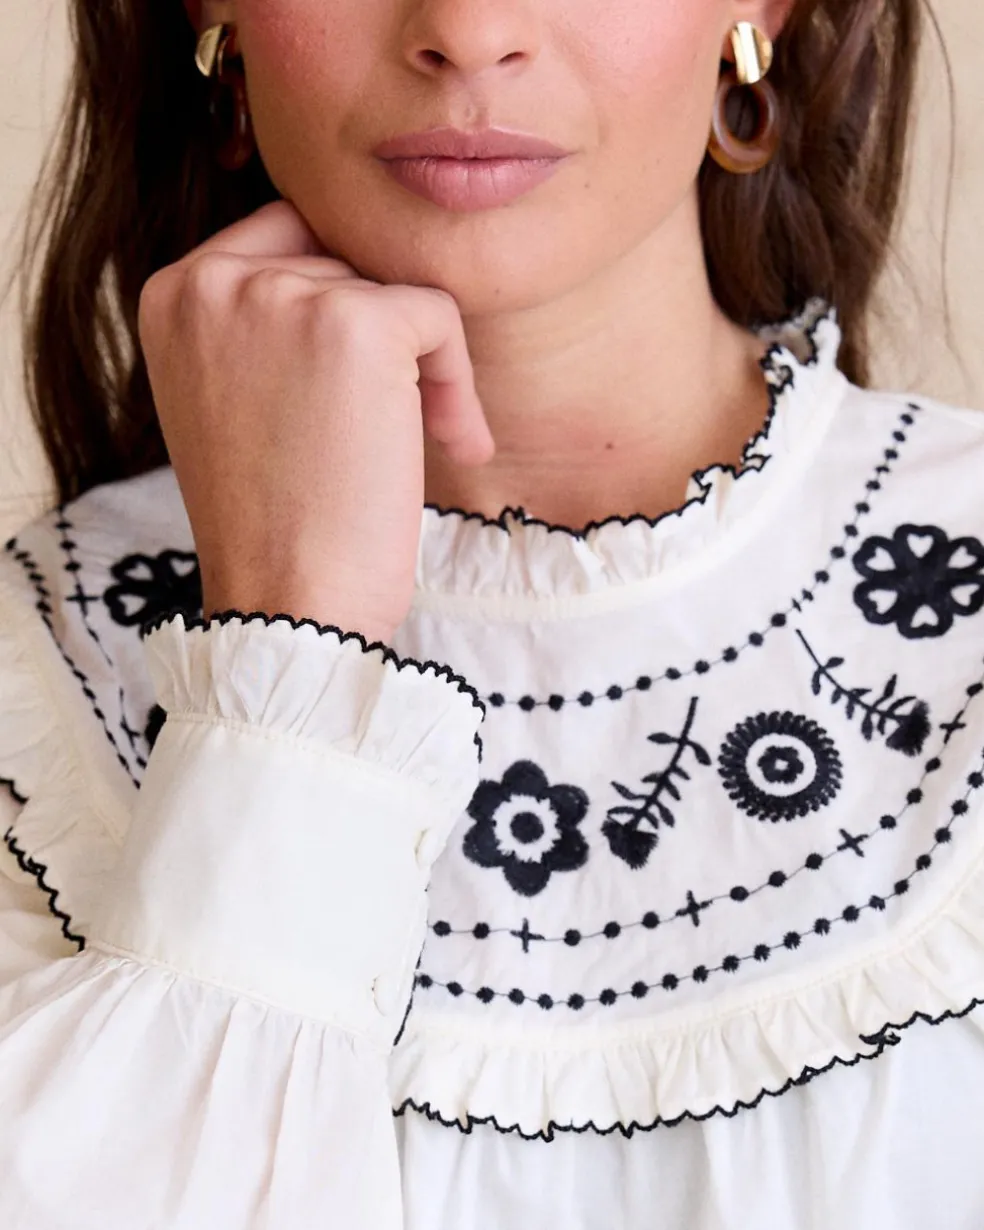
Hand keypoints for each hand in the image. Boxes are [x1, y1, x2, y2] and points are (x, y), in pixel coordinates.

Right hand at [136, 199, 494, 642]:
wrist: (288, 605)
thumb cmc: (270, 525)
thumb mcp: (230, 400)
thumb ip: (259, 327)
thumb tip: (349, 275)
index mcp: (172, 295)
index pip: (282, 241)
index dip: (336, 306)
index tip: (354, 389)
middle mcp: (213, 280)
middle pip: (340, 262)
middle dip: (380, 339)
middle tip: (393, 425)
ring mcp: (281, 295)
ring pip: (391, 290)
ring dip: (421, 368)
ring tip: (422, 447)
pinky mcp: (356, 323)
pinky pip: (439, 316)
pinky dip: (458, 382)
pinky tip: (456, 444)